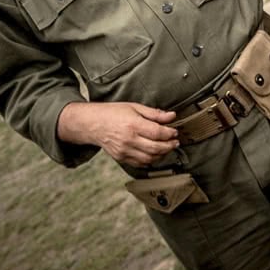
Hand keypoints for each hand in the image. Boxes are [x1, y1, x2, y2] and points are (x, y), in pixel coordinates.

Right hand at [57, 101, 177, 166]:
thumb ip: (154, 113)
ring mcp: (124, 151)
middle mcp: (128, 140)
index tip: (175, 132)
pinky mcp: (121, 158)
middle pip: (155, 148)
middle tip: (175, 142)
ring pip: (148, 158)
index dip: (169, 133)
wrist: (94, 124)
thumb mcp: (135, 107)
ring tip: (167, 148)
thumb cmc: (115, 112)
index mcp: (133, 125)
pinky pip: (139, 163)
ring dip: (161, 155)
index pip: (157, 133)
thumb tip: (172, 116)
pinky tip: (155, 154)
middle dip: (169, 146)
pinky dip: (150, 160)